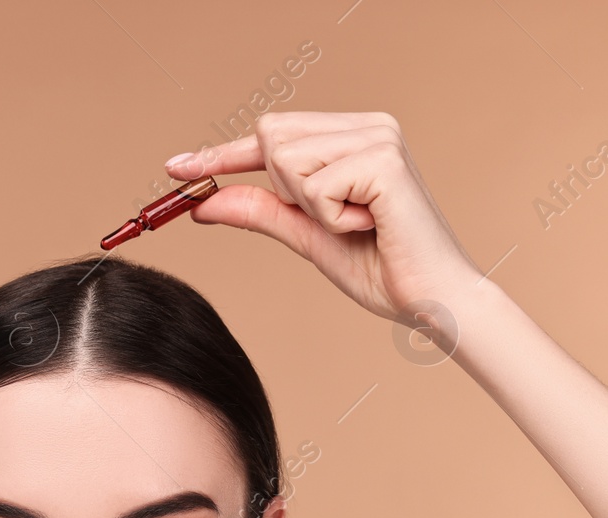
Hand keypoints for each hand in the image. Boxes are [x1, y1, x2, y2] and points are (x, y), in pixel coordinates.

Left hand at [164, 111, 484, 329]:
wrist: (431, 301)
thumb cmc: (381, 270)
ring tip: (358, 224)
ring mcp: (378, 137)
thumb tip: (203, 201)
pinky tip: (370, 225)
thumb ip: (261, 211)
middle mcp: (368, 125)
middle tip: (333, 219)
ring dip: (310, 208)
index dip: (221, 153)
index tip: (176, 167)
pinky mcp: (383, 160)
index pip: (272, 134)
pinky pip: (312, 187)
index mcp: (353, 135)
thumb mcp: (307, 235)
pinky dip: (330, 218)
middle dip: (283, 188)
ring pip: (287, 160)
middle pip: (271, 136)